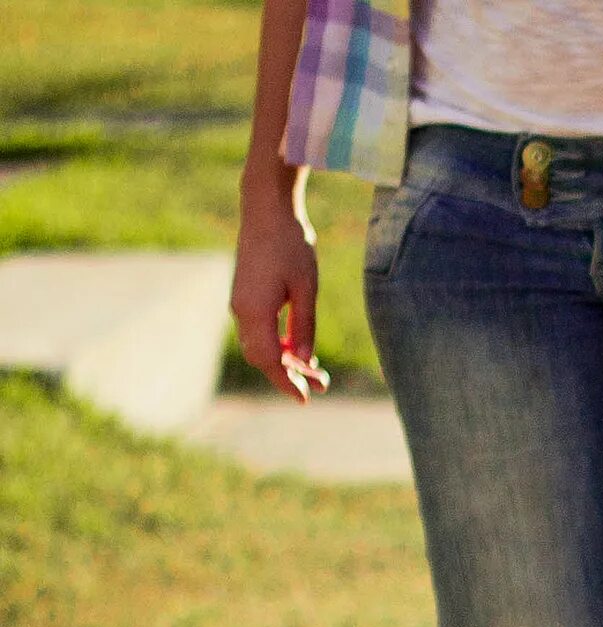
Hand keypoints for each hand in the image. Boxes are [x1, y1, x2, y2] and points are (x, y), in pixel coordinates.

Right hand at [231, 164, 328, 400]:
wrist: (266, 212)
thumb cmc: (290, 245)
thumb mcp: (306, 289)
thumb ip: (304, 327)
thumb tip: (305, 360)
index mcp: (254, 311)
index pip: (269, 360)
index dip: (287, 382)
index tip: (306, 399)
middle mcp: (241, 311)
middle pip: (262, 357)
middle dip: (289, 375)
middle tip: (321, 386)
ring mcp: (240, 304)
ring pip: (260, 346)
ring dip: (285, 362)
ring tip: (317, 373)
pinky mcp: (245, 297)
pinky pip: (260, 332)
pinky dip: (279, 346)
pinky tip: (300, 351)